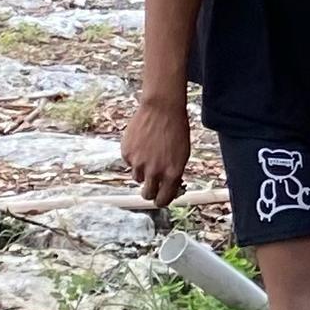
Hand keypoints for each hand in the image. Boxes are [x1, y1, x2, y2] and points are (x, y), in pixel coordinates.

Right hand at [119, 92, 191, 208]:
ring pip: (137, 177)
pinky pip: (129, 162)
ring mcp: (138, 163)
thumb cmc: (176, 129)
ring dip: (142, 171)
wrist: (161, 108)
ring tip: (149, 154)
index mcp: (172, 173)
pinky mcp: (127, 154)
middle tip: (150, 187)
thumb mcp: (182, 154)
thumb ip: (174, 173)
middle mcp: (154, 171)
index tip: (159, 200)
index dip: (161, 201)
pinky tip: (142, 143)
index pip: (163, 199)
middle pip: (147, 194)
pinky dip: (134, 157)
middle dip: (149, 193)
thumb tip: (167, 188)